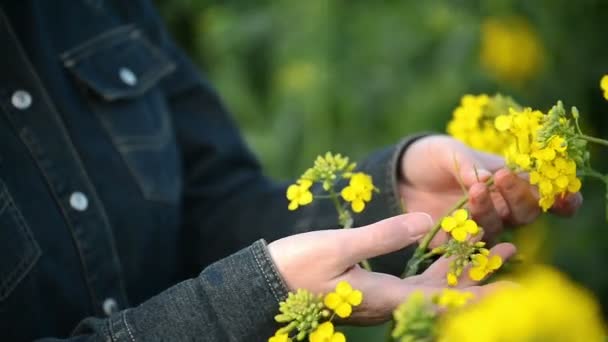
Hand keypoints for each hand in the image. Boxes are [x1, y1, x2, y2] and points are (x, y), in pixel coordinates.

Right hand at [268, 213, 515, 323]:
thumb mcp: (339, 248)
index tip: (513, 287)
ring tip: (488, 249)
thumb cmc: (298, 267)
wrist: (268, 285)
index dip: (481, 294)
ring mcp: (381, 298)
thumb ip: (384, 236)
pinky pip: (413, 280)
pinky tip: (444, 250)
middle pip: (445, 294)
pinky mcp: (372, 289)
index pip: (443, 300)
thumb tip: (428, 223)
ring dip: (460, 269)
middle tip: (511, 253)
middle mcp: (389, 303)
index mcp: (385, 298)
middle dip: (480, 276)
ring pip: (431, 286)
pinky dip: (435, 266)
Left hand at [399, 135, 581, 243]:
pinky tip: (454, 226)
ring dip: (489, 210)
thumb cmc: (434, 157)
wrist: (401, 174)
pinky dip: (463, 236)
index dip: (559, 200)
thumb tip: (484, 178)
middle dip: (517, 196)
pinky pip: (464, 244)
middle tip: (501, 177)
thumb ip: (466, 163)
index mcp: (508, 180)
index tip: (564, 196)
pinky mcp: (455, 240)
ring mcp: (479, 225)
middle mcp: (500, 207)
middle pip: (523, 213)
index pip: (543, 195)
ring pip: (497, 227)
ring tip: (473, 190)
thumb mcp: (448, 151)